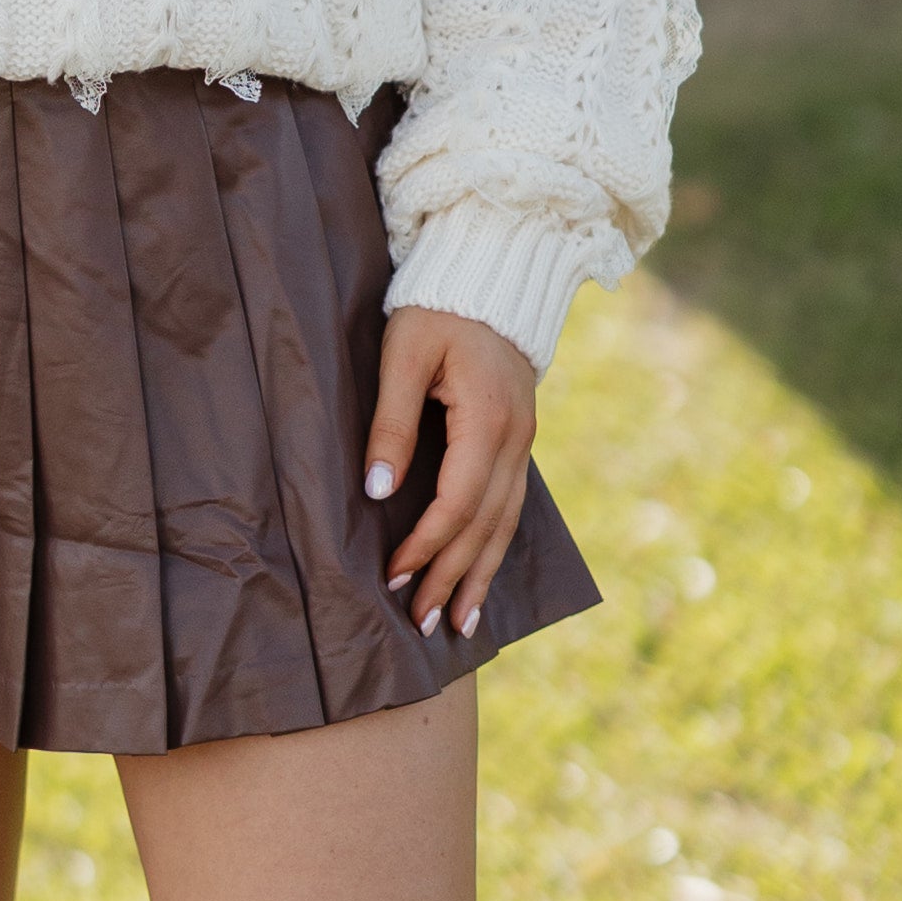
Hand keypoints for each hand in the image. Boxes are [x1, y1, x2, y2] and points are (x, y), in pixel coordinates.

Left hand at [365, 314, 538, 647]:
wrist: (492, 274)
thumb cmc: (437, 310)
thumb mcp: (403, 355)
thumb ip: (391, 423)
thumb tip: (377, 491)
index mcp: (487, 420)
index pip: (457, 503)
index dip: (425, 545)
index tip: (393, 576)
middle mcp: (515, 441)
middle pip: (484, 526)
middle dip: (451, 578)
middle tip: (421, 625)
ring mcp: (524, 444)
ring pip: (506, 525)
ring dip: (481, 577)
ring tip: (459, 626)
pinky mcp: (521, 443)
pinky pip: (512, 508)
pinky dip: (497, 548)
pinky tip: (483, 578)